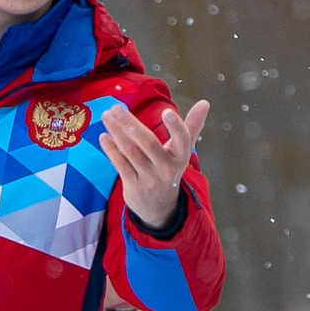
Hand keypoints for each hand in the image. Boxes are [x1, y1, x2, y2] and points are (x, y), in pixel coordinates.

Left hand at [100, 98, 209, 232]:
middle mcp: (166, 168)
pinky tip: (104, 135)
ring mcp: (149, 178)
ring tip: (107, 115)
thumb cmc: (170, 169)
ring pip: (130, 151)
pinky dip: (111, 149)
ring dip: (116, 132)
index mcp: (180, 157)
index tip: (167, 111)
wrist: (160, 208)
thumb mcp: (183, 151)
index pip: (182, 140)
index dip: (176, 127)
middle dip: (130, 124)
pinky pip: (120, 164)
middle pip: (148, 143)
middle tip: (117, 107)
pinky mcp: (134, 186)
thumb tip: (205, 102)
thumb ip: (192, 126)